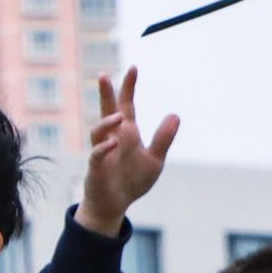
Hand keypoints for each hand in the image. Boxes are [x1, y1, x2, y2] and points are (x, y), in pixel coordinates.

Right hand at [75, 69, 178, 237]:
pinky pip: (96, 155)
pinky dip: (102, 148)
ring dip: (106, 122)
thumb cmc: (132, 180)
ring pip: (98, 131)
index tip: (133, 67)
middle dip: (105, 93)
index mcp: (126, 133)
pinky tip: (112, 144)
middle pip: (106, 110)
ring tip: (119, 116)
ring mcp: (102, 152)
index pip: (126, 104)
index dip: (128, 87)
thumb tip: (175, 115)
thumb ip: (163, 138)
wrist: (115, 205)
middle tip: (104, 75)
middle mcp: (112, 138)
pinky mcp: (96, 168)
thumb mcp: (155, 159)